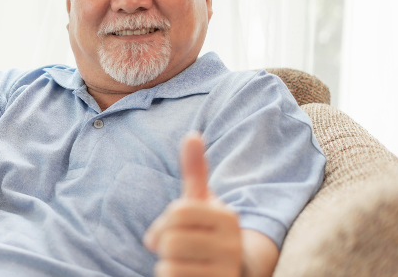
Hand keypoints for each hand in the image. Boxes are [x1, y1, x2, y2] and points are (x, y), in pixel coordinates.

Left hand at [143, 132, 242, 276]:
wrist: (231, 271)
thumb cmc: (207, 233)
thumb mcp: (202, 203)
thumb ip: (195, 171)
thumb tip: (192, 135)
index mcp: (227, 217)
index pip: (177, 212)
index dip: (165, 222)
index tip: (176, 229)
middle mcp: (232, 247)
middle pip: (171, 241)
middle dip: (166, 247)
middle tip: (180, 251)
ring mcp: (226, 272)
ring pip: (168, 267)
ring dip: (168, 267)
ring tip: (185, 265)